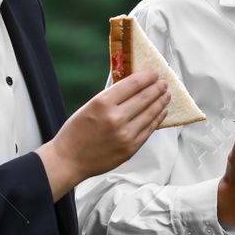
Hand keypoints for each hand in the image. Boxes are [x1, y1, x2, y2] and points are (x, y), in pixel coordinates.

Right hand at [36, 69, 168, 198]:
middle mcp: (116, 118)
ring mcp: (125, 134)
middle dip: (157, 88)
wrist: (69, 160)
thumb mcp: (89, 106)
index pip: (132, 84)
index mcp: (103, 103)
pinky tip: (161, 112)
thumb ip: (111, 97)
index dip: (146, 77)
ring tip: (166, 95)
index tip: (153, 73)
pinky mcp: (130, 148)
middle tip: (163, 83)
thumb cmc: (75, 133)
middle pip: (145, 98)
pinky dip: (157, 119)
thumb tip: (132, 87)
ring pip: (150, 114)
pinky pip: (148, 130)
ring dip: (160, 102)